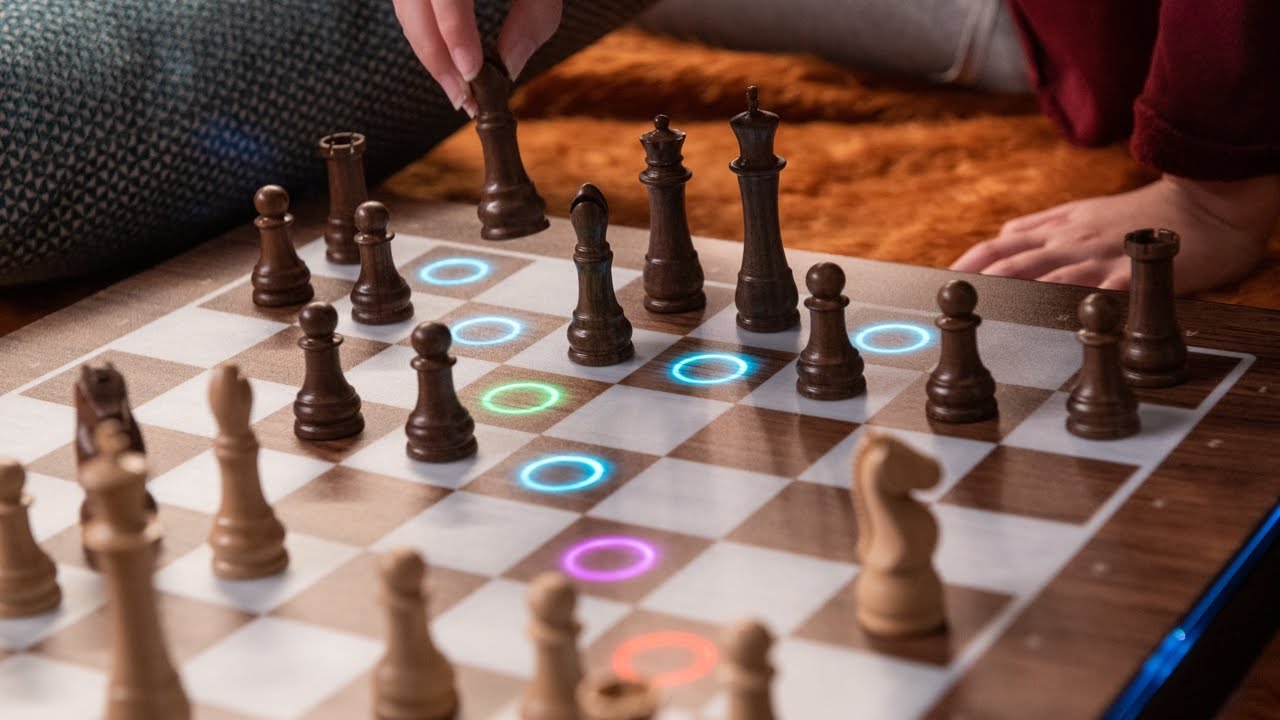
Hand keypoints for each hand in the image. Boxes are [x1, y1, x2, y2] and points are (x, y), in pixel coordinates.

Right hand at [393, 0, 562, 115]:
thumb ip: (535, 17)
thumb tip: (510, 68)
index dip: (454, 32)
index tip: (472, 72)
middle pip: (412, 4)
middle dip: (435, 56)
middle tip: (462, 99)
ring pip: (404, 6)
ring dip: (427, 49)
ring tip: (456, 88)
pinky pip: (408, 0)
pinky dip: (425, 30)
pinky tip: (447, 58)